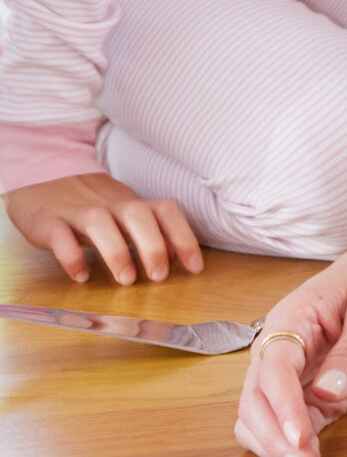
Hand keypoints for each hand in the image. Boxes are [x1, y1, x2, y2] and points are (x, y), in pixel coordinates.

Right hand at [4, 172, 202, 284]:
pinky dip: (70, 256)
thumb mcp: (122, 214)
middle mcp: (108, 204)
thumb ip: (148, 232)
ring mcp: (77, 211)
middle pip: (136, 214)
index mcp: (130, 203)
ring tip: (126, 280)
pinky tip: (80, 276)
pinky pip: (59, 235)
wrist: (42, 176)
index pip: (164, 211)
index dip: (183, 237)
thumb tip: (175, 255)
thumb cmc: (90, 204)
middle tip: (159, 277)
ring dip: (116, 252)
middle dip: (152, 245)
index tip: (195, 267)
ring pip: (100, 223)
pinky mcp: (48, 221)